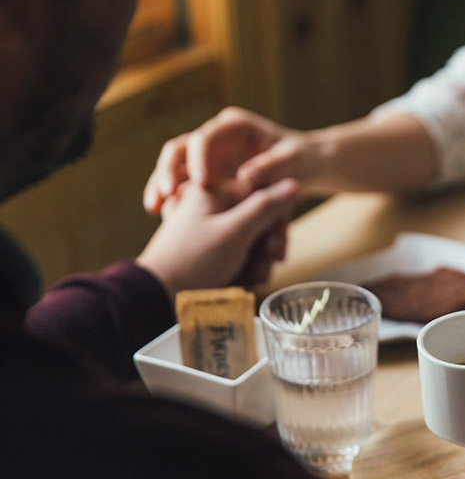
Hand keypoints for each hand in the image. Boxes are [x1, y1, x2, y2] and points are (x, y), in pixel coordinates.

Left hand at [137, 178, 298, 299]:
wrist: (157, 296)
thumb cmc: (193, 261)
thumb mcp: (234, 231)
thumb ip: (265, 207)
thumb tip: (293, 182)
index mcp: (213, 191)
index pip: (261, 194)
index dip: (274, 220)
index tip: (275, 245)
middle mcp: (212, 206)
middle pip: (258, 219)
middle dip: (265, 247)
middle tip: (267, 265)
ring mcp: (210, 229)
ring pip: (251, 239)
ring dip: (257, 261)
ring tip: (251, 278)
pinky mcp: (209, 249)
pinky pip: (238, 253)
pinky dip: (244, 268)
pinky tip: (242, 281)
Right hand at [143, 107, 322, 213]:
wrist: (306, 167)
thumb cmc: (302, 160)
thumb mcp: (293, 161)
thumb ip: (272, 166)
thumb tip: (246, 177)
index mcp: (235, 126)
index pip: (206, 136)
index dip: (199, 158)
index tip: (201, 182)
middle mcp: (216, 137)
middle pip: (180, 148)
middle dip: (168, 169)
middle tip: (166, 193)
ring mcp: (208, 155)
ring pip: (174, 166)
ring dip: (161, 184)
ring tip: (155, 207)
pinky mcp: (206, 174)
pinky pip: (181, 184)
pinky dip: (171, 197)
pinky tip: (161, 214)